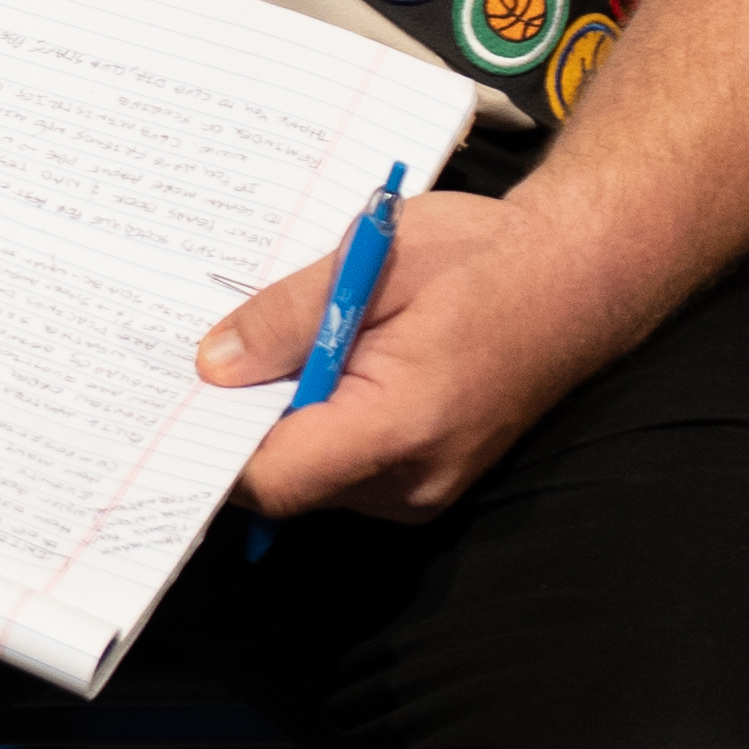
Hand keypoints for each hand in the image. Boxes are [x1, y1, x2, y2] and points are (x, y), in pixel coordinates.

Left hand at [208, 188, 656, 521]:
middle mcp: (414, 479)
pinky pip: (347, 467)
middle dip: (238, 426)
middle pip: (287, 482)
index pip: (275, 478)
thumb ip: (287, 318)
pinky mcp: (427, 478)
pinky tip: (313, 368)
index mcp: (401, 426)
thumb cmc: (484, 260)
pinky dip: (319, 424)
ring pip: (314, 477)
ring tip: (268, 351)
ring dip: (283, 421)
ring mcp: (425, 487)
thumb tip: (211, 364)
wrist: (580, 279)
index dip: (211, 447)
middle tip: (199, 363)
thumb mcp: (372, 260)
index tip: (168, 403)